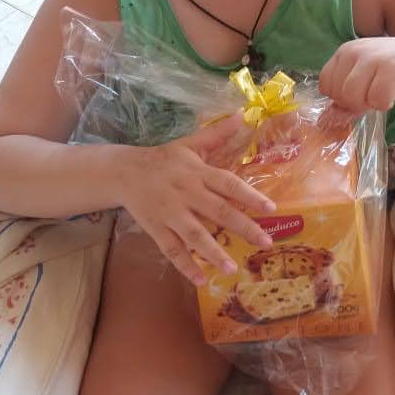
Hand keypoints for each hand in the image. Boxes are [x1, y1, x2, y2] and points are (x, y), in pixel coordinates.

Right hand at [118, 114, 274, 284]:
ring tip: (232, 268)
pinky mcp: (156, 228)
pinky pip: (171, 250)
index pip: (228, 184)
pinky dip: (185, 266)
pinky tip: (201, 280)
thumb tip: (244, 114)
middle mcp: (186, 193)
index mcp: (197, 172)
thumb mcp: (190, 144)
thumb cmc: (164, 159)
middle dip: (243, 227)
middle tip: (266, 242)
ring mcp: (170, 213)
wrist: (123, 172)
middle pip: (217, 211)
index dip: (250, 196)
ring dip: (213, 252)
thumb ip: (217, 134)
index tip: (271, 208)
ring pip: (194, 235)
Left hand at [319, 32, 394, 113]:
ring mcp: (373, 57)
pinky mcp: (393, 67)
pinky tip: (394, 92)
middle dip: (357, 103)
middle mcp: (354, 51)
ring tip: (384, 93)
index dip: (341, 97)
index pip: (325, 85)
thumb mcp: (366, 82)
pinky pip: (377, 100)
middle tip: (375, 94)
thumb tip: (326, 120)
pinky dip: (386, 104)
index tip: (360, 92)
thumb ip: (346, 100)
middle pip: (339, 95)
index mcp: (344, 52)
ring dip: (370, 104)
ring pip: (354, 98)